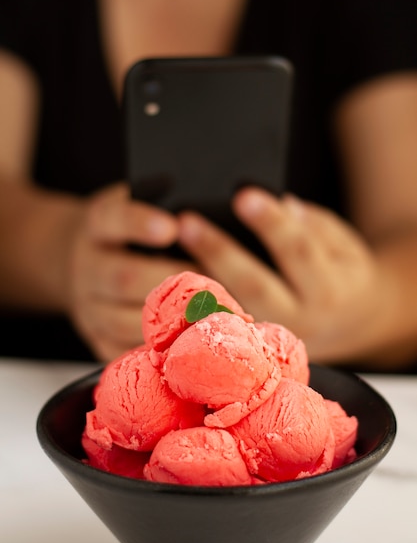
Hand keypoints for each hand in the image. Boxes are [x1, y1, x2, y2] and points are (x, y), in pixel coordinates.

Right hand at [65, 183, 193, 361]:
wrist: (92, 258)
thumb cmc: (135, 229)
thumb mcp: (144, 202)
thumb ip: (168, 204)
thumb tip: (205, 220)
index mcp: (98, 224)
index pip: (111, 218)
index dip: (140, 224)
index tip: (172, 227)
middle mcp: (88, 266)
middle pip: (122, 278)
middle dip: (171, 282)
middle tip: (212, 282)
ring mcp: (88, 306)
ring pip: (122, 321)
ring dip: (168, 321)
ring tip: (207, 315)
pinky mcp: (96, 337)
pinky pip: (122, 352)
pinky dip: (154, 350)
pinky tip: (185, 343)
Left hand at [178, 187, 393, 362]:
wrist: (348, 323)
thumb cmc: (340, 274)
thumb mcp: (343, 246)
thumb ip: (315, 226)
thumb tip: (285, 204)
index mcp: (328, 290)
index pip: (298, 250)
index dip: (271, 223)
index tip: (243, 194)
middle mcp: (299, 320)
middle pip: (254, 286)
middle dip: (219, 252)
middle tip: (187, 222)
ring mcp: (270, 338)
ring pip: (226, 312)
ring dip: (193, 282)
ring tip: (165, 253)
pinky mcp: (250, 347)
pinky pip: (214, 329)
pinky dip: (188, 308)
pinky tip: (164, 283)